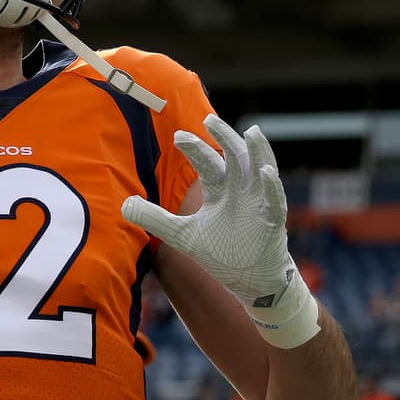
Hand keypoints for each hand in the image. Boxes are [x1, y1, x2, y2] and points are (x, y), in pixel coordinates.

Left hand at [121, 114, 292, 307]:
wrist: (249, 281)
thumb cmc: (221, 252)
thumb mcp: (182, 234)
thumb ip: (155, 219)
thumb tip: (124, 205)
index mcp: (220, 191)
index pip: (208, 164)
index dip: (195, 149)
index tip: (178, 136)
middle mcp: (241, 192)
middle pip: (235, 157)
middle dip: (224, 138)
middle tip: (209, 119)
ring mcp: (259, 205)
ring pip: (261, 170)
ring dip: (257, 151)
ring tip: (250, 131)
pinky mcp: (272, 222)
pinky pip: (274, 201)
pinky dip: (272, 187)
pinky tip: (266, 172)